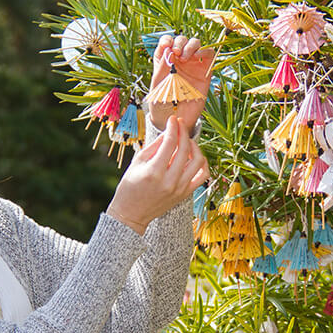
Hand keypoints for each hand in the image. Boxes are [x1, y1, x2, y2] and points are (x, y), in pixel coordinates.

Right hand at [106, 114, 210, 232]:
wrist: (132, 213)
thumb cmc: (130, 186)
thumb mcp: (137, 162)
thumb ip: (154, 146)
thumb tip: (169, 131)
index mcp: (154, 172)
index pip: (170, 143)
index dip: (172, 127)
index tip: (172, 119)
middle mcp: (169, 181)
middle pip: (185, 149)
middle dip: (183, 132)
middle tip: (179, 125)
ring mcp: (179, 189)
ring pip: (198, 161)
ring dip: (195, 147)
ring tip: (187, 142)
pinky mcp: (185, 194)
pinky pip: (202, 175)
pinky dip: (202, 163)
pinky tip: (194, 156)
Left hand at [146, 34, 215, 129]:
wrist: (174, 119)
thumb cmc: (162, 104)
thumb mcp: (157, 85)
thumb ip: (161, 68)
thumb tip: (168, 50)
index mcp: (165, 61)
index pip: (167, 42)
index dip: (167, 40)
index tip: (166, 46)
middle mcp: (179, 61)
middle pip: (182, 40)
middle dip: (179, 42)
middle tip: (176, 53)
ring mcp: (192, 65)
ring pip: (196, 44)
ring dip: (190, 45)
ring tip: (184, 56)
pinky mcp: (205, 72)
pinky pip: (209, 56)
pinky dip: (205, 51)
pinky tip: (197, 57)